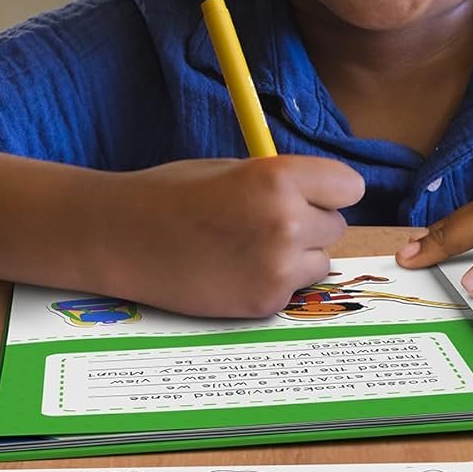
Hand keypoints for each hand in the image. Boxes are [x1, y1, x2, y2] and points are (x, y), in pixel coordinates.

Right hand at [96, 156, 363, 316]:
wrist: (122, 238)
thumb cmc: (175, 195)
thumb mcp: (236, 170)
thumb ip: (284, 183)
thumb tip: (323, 197)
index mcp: (279, 178)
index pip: (350, 187)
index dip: (328, 190)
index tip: (308, 194)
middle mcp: (286, 222)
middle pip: (336, 225)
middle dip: (309, 223)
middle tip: (262, 222)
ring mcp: (277, 266)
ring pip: (320, 260)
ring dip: (297, 255)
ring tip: (247, 247)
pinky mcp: (264, 301)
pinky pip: (294, 288)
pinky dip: (273, 281)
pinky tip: (234, 271)